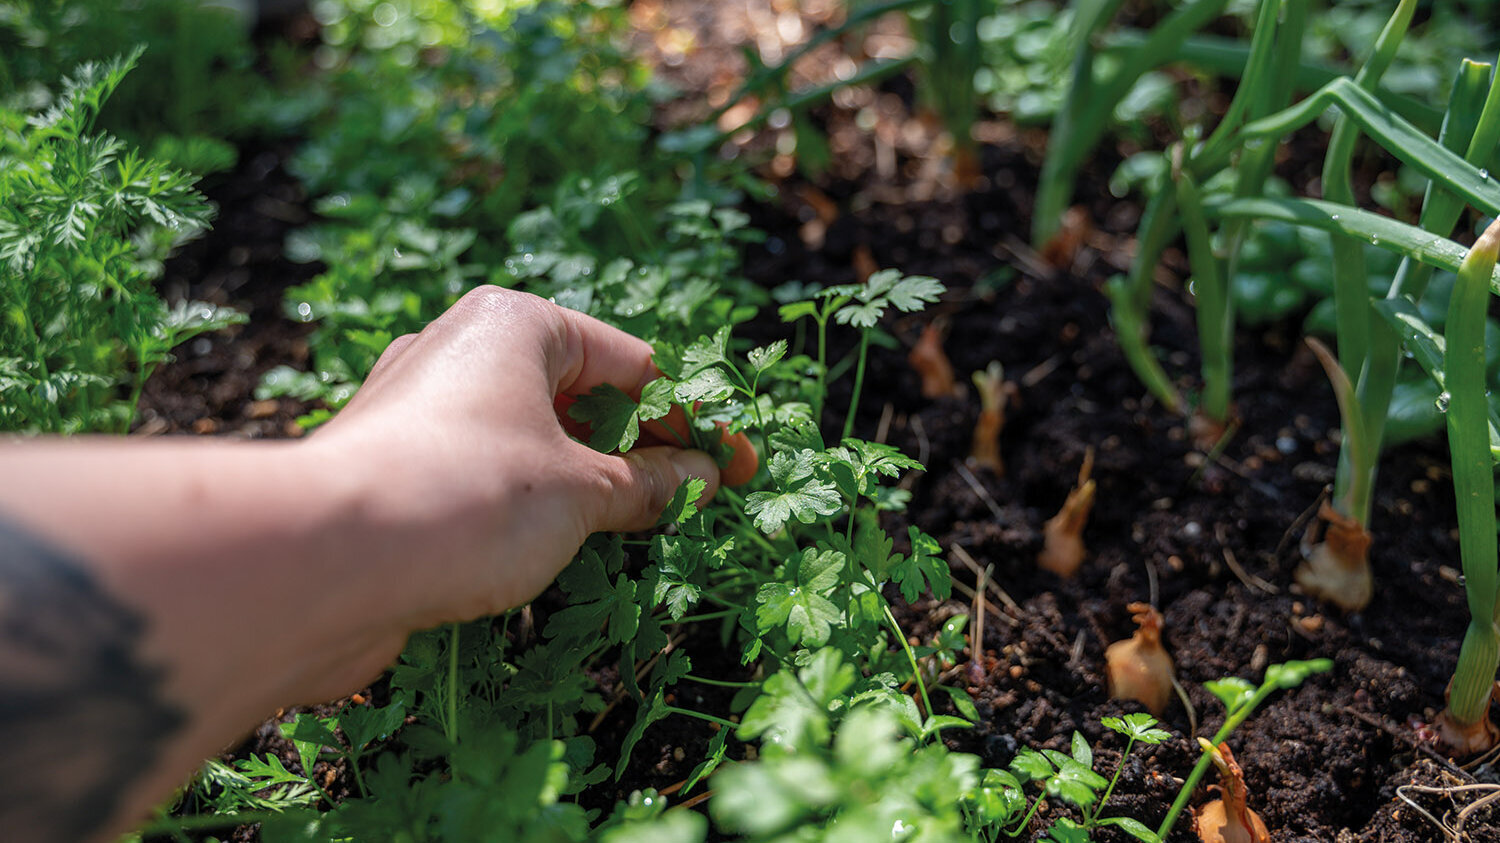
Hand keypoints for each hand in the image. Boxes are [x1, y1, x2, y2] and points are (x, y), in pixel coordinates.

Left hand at [313, 286, 736, 630]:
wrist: (321, 561)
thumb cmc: (467, 498)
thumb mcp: (583, 491)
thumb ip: (650, 482)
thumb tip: (701, 478)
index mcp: (515, 324)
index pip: (633, 364)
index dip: (691, 420)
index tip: (733, 468)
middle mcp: (461, 349)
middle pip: (581, 396)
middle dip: (639, 449)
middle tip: (692, 502)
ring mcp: (420, 408)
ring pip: (531, 438)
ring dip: (587, 482)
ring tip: (634, 530)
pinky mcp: (392, 466)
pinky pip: (485, 473)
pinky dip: (531, 504)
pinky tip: (556, 549)